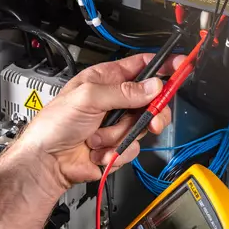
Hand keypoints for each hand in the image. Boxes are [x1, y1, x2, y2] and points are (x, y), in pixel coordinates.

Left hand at [21, 53, 183, 187]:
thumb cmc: (54, 125)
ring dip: (120, 135)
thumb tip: (151, 86)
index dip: (162, 67)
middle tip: (152, 117)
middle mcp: (115, 102)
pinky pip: (133, 148)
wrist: (48, 162)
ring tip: (99, 137)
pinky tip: (98, 151)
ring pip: (143, 127)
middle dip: (151, 111)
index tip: (180, 67)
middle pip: (151, 100)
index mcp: (106, 81)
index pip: (141, 67)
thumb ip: (122, 91)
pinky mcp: (118, 147)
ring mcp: (117, 126)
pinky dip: (115, 152)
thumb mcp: (88, 98)